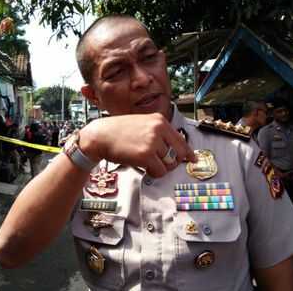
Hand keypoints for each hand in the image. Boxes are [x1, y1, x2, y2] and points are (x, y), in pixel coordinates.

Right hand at [79, 113, 196, 177]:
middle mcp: (158, 129)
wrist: (100, 135)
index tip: (192, 159)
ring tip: (148, 164)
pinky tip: (145, 168)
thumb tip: (176, 150)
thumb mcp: (142, 125)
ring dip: (161, 168)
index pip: (181, 139)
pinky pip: (160, 171)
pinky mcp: (146, 155)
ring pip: (170, 164)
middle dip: (172, 162)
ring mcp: (152, 142)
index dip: (188, 152)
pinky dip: (154, 173)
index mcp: (159, 120)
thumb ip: (159, 134)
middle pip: (179, 153)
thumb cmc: (118, 132)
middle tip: (160, 164)